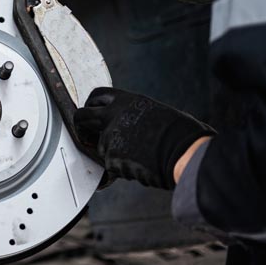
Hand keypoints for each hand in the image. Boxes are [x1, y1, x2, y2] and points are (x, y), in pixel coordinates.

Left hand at [73, 88, 214, 189]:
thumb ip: (135, 115)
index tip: (91, 112)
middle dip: (81, 128)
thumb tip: (130, 121)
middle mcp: (113, 115)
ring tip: (137, 157)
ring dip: (111, 153)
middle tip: (86, 137)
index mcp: (126, 100)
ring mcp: (110, 136)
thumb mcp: (155, 112)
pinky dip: (121, 169)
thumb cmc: (180, 133)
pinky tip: (140, 167)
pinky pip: (110, 165)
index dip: (91, 105)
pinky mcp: (110, 157)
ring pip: (99, 146)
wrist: (184, 152)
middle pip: (82, 117)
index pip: (97, 95)